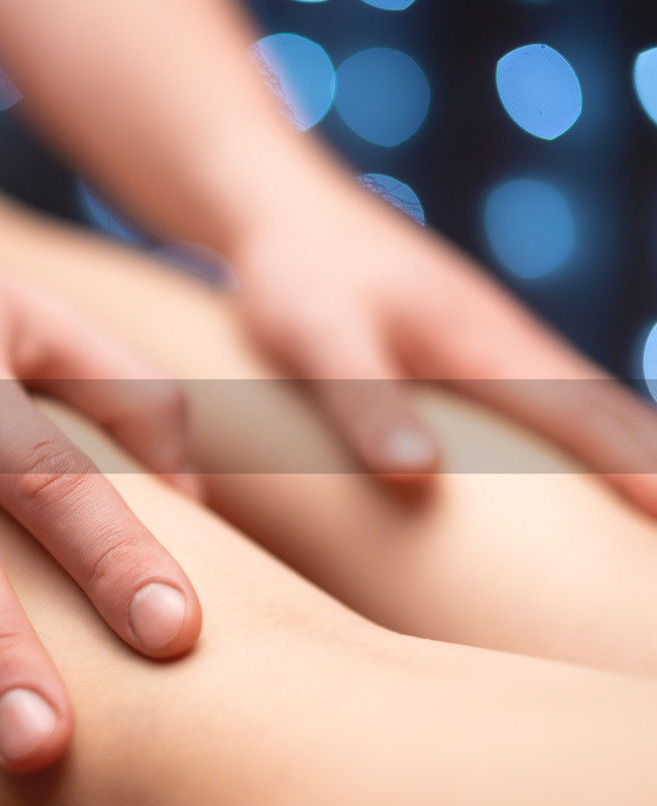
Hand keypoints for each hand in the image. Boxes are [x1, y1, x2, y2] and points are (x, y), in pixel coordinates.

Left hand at [229, 163, 656, 511]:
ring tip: (643, 510)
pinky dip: (570, 432)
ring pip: (575, 400)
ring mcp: (484, 338)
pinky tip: (559, 464)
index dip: (634, 469)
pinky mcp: (455, 344)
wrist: (277, 203)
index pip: (582, 416)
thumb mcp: (319, 341)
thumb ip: (366, 404)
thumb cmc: (296, 274)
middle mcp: (502, 339)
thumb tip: (419, 477)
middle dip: (648, 463)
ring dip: (618, 447)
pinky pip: (536, 396)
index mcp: (483, 343)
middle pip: (601, 409)